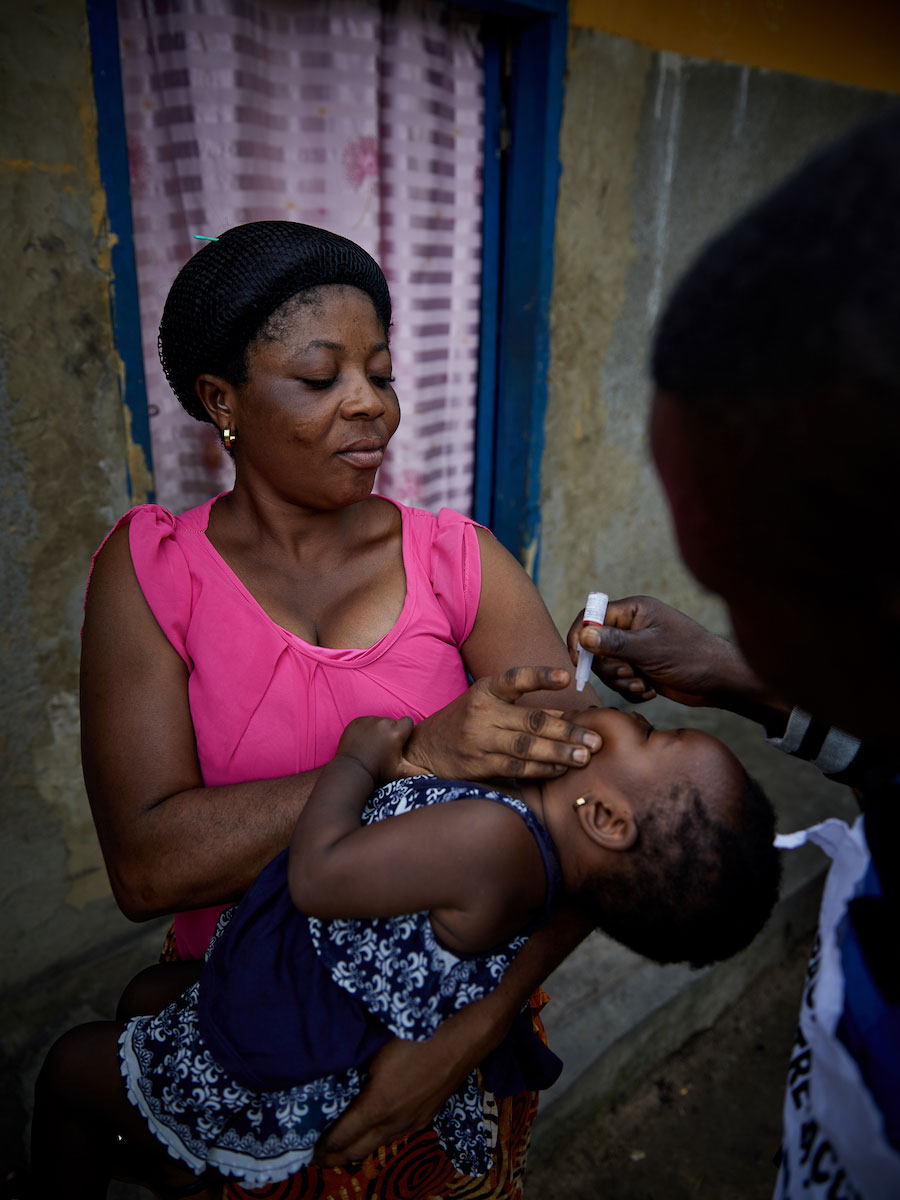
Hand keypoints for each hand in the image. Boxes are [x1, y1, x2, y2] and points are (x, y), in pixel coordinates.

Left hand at [314, 1005, 495, 1166]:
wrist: (466, 1035)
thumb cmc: (419, 1033)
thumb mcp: (378, 1047)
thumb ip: (356, 1067)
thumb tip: (335, 1073)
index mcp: (378, 1105)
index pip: (342, 1137)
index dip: (323, 1147)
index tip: (306, 1150)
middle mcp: (395, 1122)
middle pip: (359, 1150)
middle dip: (336, 1156)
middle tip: (317, 1157)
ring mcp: (414, 1121)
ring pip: (379, 1144)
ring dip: (358, 1149)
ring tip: (341, 1148)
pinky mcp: (427, 1115)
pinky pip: (396, 1134)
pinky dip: (378, 1139)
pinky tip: (375, 1131)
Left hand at [336, 716, 414, 784]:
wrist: (352, 770)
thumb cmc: (379, 771)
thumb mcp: (400, 772)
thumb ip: (419, 771)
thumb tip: (434, 775)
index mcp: (397, 732)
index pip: (407, 722)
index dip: (404, 732)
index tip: (398, 742)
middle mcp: (384, 722)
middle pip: (392, 722)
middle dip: (390, 731)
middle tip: (384, 747)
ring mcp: (368, 720)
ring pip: (378, 722)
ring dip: (377, 730)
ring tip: (372, 746)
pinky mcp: (356, 721)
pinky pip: (365, 722)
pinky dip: (365, 729)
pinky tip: (363, 742)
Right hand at [401, 666, 601, 779]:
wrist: (425, 748)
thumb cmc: (466, 721)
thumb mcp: (490, 704)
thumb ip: (526, 709)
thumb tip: (566, 717)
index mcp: (487, 691)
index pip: (516, 679)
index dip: (540, 677)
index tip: (566, 677)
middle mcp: (483, 713)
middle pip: (531, 721)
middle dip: (567, 731)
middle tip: (595, 740)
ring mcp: (480, 740)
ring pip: (526, 747)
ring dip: (559, 753)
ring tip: (584, 757)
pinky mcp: (479, 765)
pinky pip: (516, 767)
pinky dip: (541, 769)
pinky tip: (560, 769)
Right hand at [567, 595, 789, 722]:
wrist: (721, 680)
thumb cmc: (692, 656)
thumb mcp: (651, 649)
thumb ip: (615, 643)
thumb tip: (585, 636)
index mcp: (633, 611)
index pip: (592, 616)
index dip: (580, 636)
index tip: (578, 659)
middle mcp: (632, 627)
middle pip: (596, 647)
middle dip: (608, 667)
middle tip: (629, 673)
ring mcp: (637, 649)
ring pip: (607, 668)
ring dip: (622, 681)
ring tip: (643, 683)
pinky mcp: (641, 668)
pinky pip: (620, 682)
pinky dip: (631, 690)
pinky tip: (650, 690)